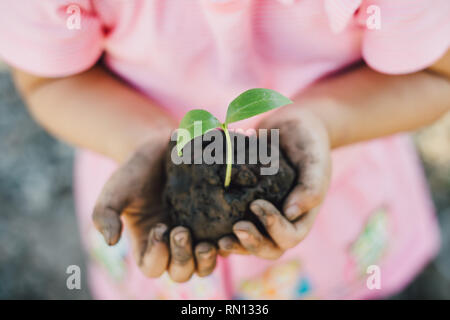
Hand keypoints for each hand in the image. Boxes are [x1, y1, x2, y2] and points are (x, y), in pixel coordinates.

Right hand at [92, 135, 216, 281]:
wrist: (159, 149)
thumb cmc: (134, 173)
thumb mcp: (114, 192)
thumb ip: (105, 215)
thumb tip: (111, 241)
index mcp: (148, 244)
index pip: (152, 267)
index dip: (156, 256)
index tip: (159, 229)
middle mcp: (173, 245)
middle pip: (181, 272)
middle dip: (183, 260)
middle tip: (182, 231)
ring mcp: (196, 235)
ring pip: (205, 265)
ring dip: (207, 260)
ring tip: (208, 243)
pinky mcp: (215, 221)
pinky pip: (226, 242)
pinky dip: (228, 242)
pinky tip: (229, 230)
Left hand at [218, 108, 331, 258]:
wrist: (290, 126)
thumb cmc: (308, 143)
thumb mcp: (315, 161)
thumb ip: (311, 187)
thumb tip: (291, 213)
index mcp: (301, 215)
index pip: (290, 237)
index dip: (274, 228)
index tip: (256, 205)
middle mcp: (282, 221)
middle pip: (269, 248)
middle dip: (252, 243)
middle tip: (235, 229)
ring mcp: (263, 216)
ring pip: (250, 242)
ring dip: (236, 244)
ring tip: (218, 240)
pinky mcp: (245, 206)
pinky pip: (235, 223)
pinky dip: (223, 228)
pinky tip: (206, 222)